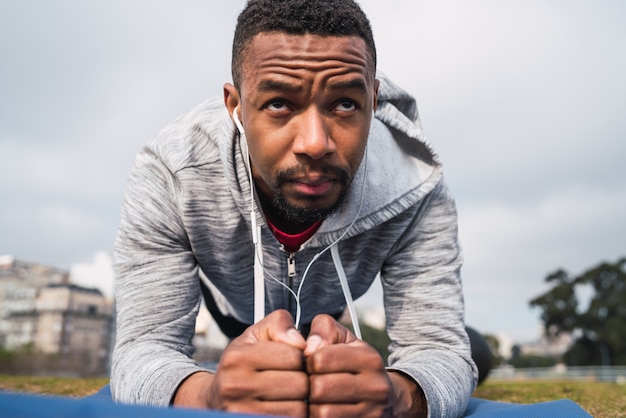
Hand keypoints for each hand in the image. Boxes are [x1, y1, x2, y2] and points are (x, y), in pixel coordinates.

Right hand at [174, 309, 308, 416]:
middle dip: (304, 381)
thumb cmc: (242, 362)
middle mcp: (235, 386)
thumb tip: (301, 343)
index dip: (300, 357)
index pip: (293, 356)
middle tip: (296, 380)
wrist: (215, 397)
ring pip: (297, 410)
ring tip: (292, 396)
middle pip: (298, 384)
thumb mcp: (256, 335)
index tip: (293, 361)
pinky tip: (286, 407)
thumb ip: (279, 324)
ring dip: (302, 403)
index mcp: (237, 358)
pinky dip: (293, 416)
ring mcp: (240, 412)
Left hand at [303, 315, 391, 416]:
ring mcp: (372, 413)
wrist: (386, 397)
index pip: (321, 359)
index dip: (307, 361)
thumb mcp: (344, 339)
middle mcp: (375, 387)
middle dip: (308, 385)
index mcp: (369, 358)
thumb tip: (308, 348)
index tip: (310, 364)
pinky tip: (321, 409)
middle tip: (310, 384)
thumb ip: (324, 331)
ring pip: (322, 413)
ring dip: (311, 406)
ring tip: (315, 399)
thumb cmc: (356, 363)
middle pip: (320, 388)